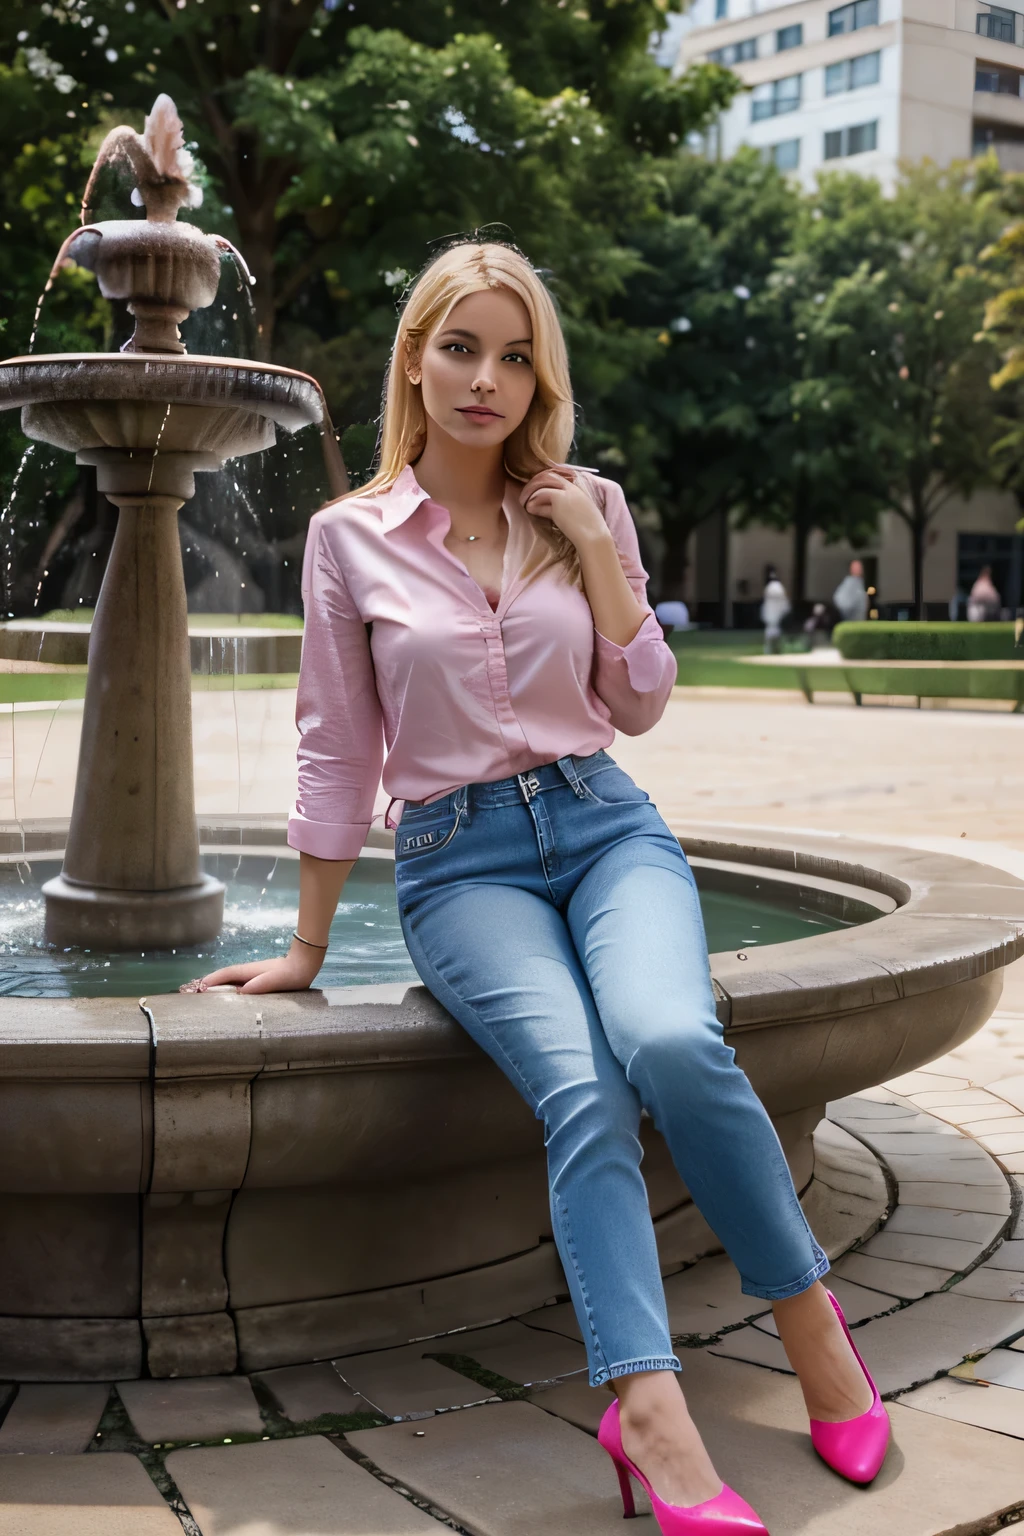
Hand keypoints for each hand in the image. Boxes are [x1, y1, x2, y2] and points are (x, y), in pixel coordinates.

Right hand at [180, 939, 324, 995]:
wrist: (305, 964)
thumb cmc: (291, 973)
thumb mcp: (277, 980)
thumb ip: (261, 985)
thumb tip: (241, 992)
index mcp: (249, 971)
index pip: (225, 975)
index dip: (209, 981)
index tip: (195, 989)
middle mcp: (247, 972)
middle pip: (224, 977)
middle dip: (208, 984)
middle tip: (191, 994)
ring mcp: (252, 975)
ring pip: (230, 981)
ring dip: (217, 987)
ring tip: (203, 998)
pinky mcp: (258, 980)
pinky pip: (238, 984)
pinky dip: (228, 989)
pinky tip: (228, 998)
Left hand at [520, 468, 609, 549]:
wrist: (593, 537)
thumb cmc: (591, 534)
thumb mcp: (582, 519)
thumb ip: (570, 512)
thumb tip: (558, 515)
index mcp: (580, 493)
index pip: (562, 480)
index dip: (550, 484)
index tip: (541, 491)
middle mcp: (573, 489)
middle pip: (552, 477)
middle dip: (539, 484)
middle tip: (530, 494)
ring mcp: (566, 492)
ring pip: (545, 486)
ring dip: (533, 493)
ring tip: (526, 503)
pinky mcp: (558, 498)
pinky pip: (541, 495)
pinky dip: (534, 501)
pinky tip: (529, 508)